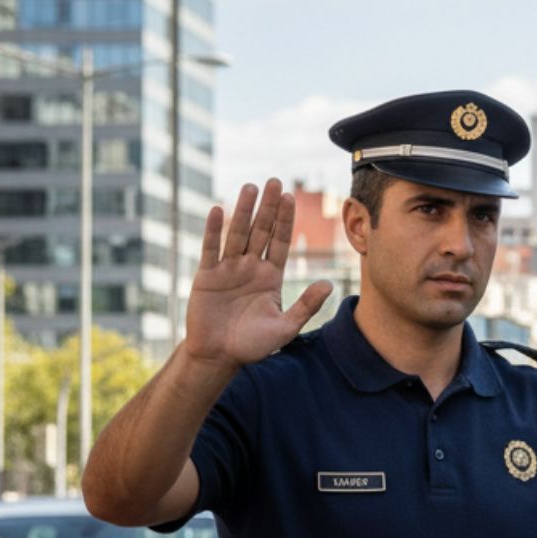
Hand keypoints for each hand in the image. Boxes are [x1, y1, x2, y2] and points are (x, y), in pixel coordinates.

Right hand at [183, 178, 331, 368]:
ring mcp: (228, 270)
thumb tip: (329, 284)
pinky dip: (214, 231)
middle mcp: (250, 267)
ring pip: (237, 234)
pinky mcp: (207, 276)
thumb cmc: (254, 345)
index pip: (280, 242)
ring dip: (243, 211)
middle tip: (274, 181)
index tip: (290, 197)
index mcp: (270, 276)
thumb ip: (306, 306)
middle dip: (267, 207)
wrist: (220, 356)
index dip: (284, 220)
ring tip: (250, 187)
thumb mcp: (285, 327)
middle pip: (260, 231)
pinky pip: (210, 249)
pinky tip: (217, 210)